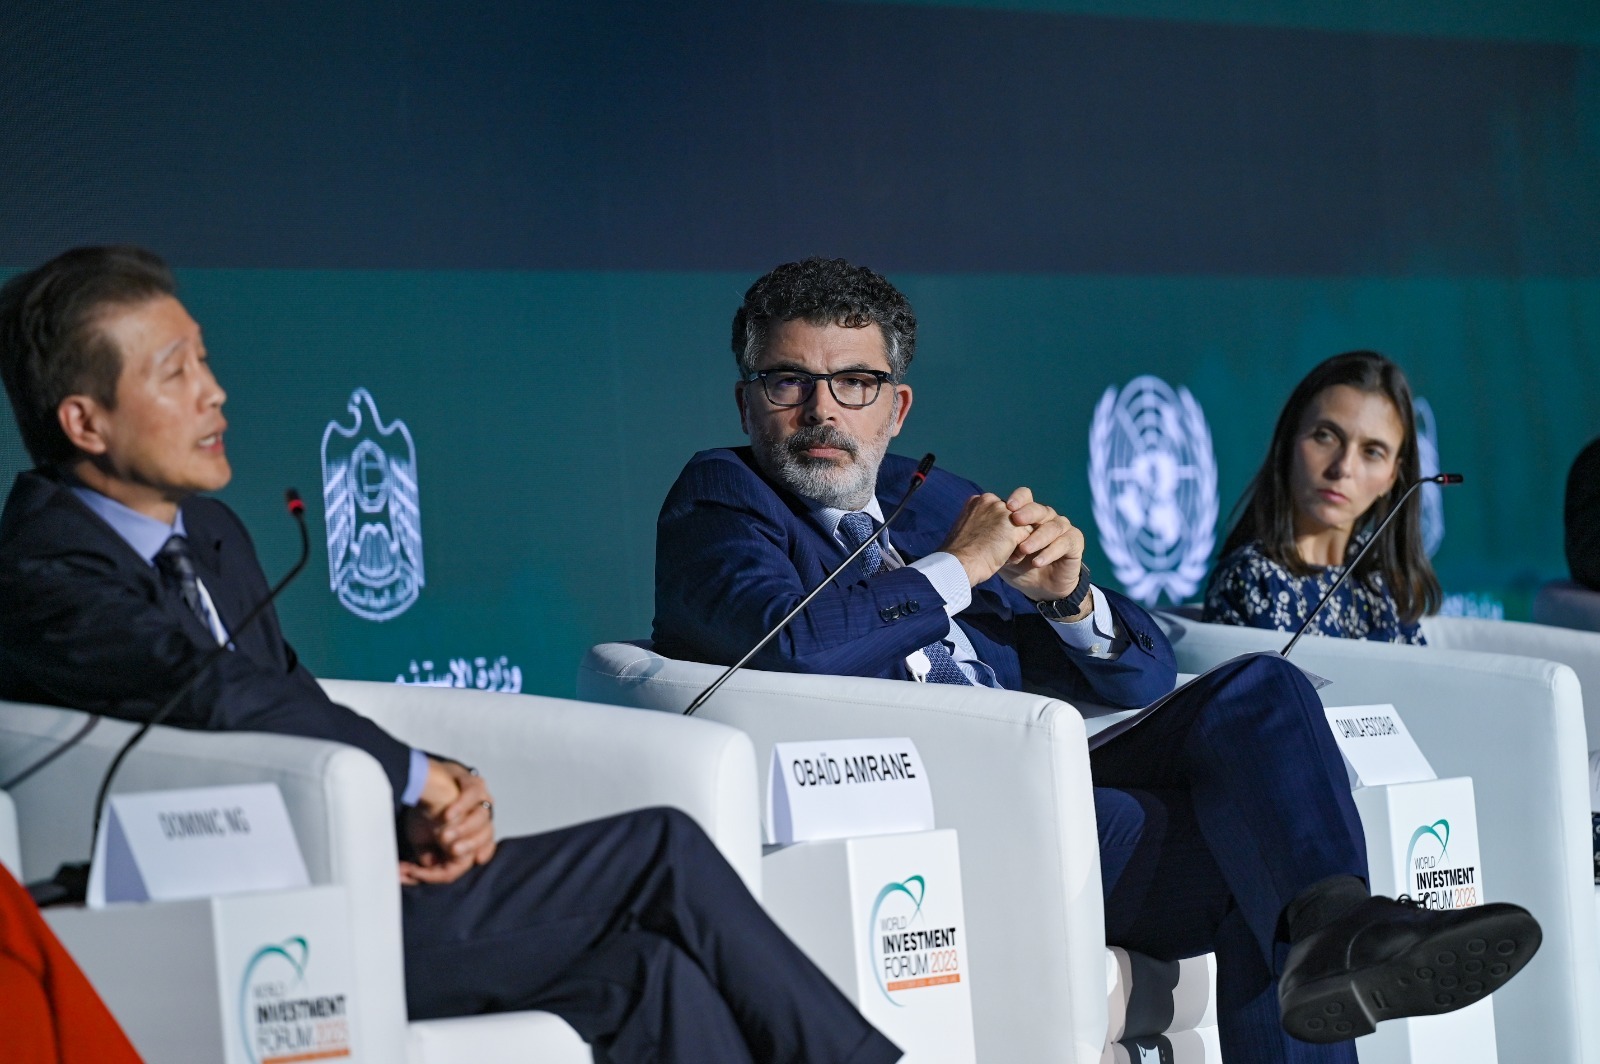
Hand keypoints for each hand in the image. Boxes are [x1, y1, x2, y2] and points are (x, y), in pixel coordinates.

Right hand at [397, 758, 498, 884]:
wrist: (420, 781)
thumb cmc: (424, 812)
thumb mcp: (422, 839)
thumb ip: (429, 854)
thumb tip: (430, 866)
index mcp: (475, 832)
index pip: (482, 849)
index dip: (473, 857)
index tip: (462, 862)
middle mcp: (482, 816)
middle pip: (486, 835)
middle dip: (469, 846)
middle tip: (452, 851)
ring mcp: (480, 798)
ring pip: (482, 817)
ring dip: (465, 829)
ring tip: (445, 836)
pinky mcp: (472, 782)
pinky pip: (473, 794)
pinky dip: (462, 805)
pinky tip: (448, 815)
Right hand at [940, 492, 1031, 586]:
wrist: (959, 564)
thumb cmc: (960, 554)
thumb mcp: (966, 528)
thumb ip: (981, 521)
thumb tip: (993, 527)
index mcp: (978, 500)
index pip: (999, 512)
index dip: (996, 529)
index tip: (983, 542)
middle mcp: (991, 500)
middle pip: (1012, 517)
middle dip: (1008, 534)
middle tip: (991, 549)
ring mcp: (1003, 511)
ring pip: (1022, 527)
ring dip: (1014, 543)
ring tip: (998, 555)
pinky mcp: (1014, 525)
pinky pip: (1027, 538)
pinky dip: (1019, 552)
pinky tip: (1006, 559)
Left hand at [996, 487, 1089, 609]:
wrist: (1038, 589)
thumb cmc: (1018, 567)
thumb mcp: (1003, 554)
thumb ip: (995, 539)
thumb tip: (980, 524)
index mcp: (1028, 515)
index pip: (1025, 497)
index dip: (1019, 499)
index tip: (1008, 506)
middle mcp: (1046, 518)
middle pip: (1040, 508)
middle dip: (1028, 513)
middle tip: (1016, 520)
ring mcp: (1062, 528)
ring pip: (1054, 525)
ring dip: (1037, 537)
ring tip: (1023, 549)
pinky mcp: (1074, 543)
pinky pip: (1065, 542)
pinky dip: (1050, 552)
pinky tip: (1036, 562)